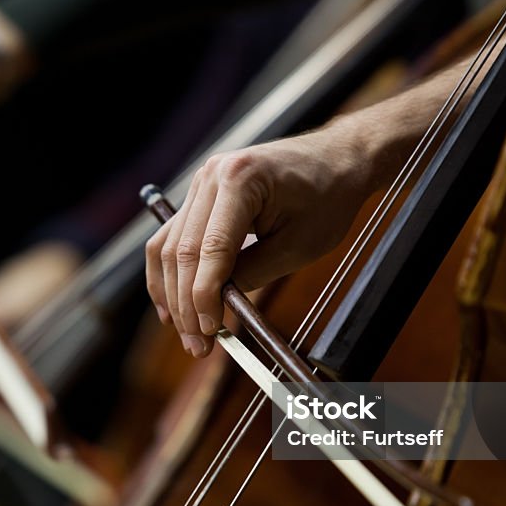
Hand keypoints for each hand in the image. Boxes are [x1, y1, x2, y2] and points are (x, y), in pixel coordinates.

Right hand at [145, 118, 375, 357]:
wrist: (337, 160)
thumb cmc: (328, 197)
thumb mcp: (299, 245)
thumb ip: (253, 273)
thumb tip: (217, 306)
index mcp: (240, 180)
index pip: (210, 248)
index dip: (204, 295)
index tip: (208, 330)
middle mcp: (212, 176)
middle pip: (182, 251)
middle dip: (186, 304)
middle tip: (198, 344)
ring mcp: (201, 183)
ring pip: (168, 247)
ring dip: (172, 294)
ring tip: (184, 332)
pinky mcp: (200, 195)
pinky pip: (172, 237)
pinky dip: (169, 273)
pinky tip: (172, 304)